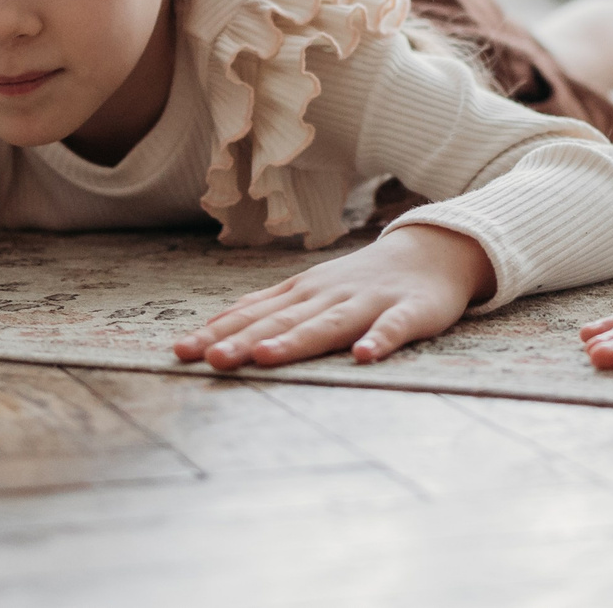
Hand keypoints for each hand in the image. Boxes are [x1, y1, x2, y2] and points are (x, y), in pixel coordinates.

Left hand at [172, 224, 493, 369]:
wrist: (432, 252)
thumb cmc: (362, 281)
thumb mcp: (311, 290)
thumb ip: (269, 310)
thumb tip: (213, 332)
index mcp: (304, 293)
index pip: (254, 313)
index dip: (218, 332)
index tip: (180, 351)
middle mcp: (330, 295)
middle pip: (283, 320)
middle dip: (245, 340)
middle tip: (210, 360)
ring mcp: (370, 302)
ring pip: (329, 324)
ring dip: (297, 340)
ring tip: (267, 357)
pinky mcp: (411, 312)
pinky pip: (394, 328)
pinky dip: (379, 340)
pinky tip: (363, 356)